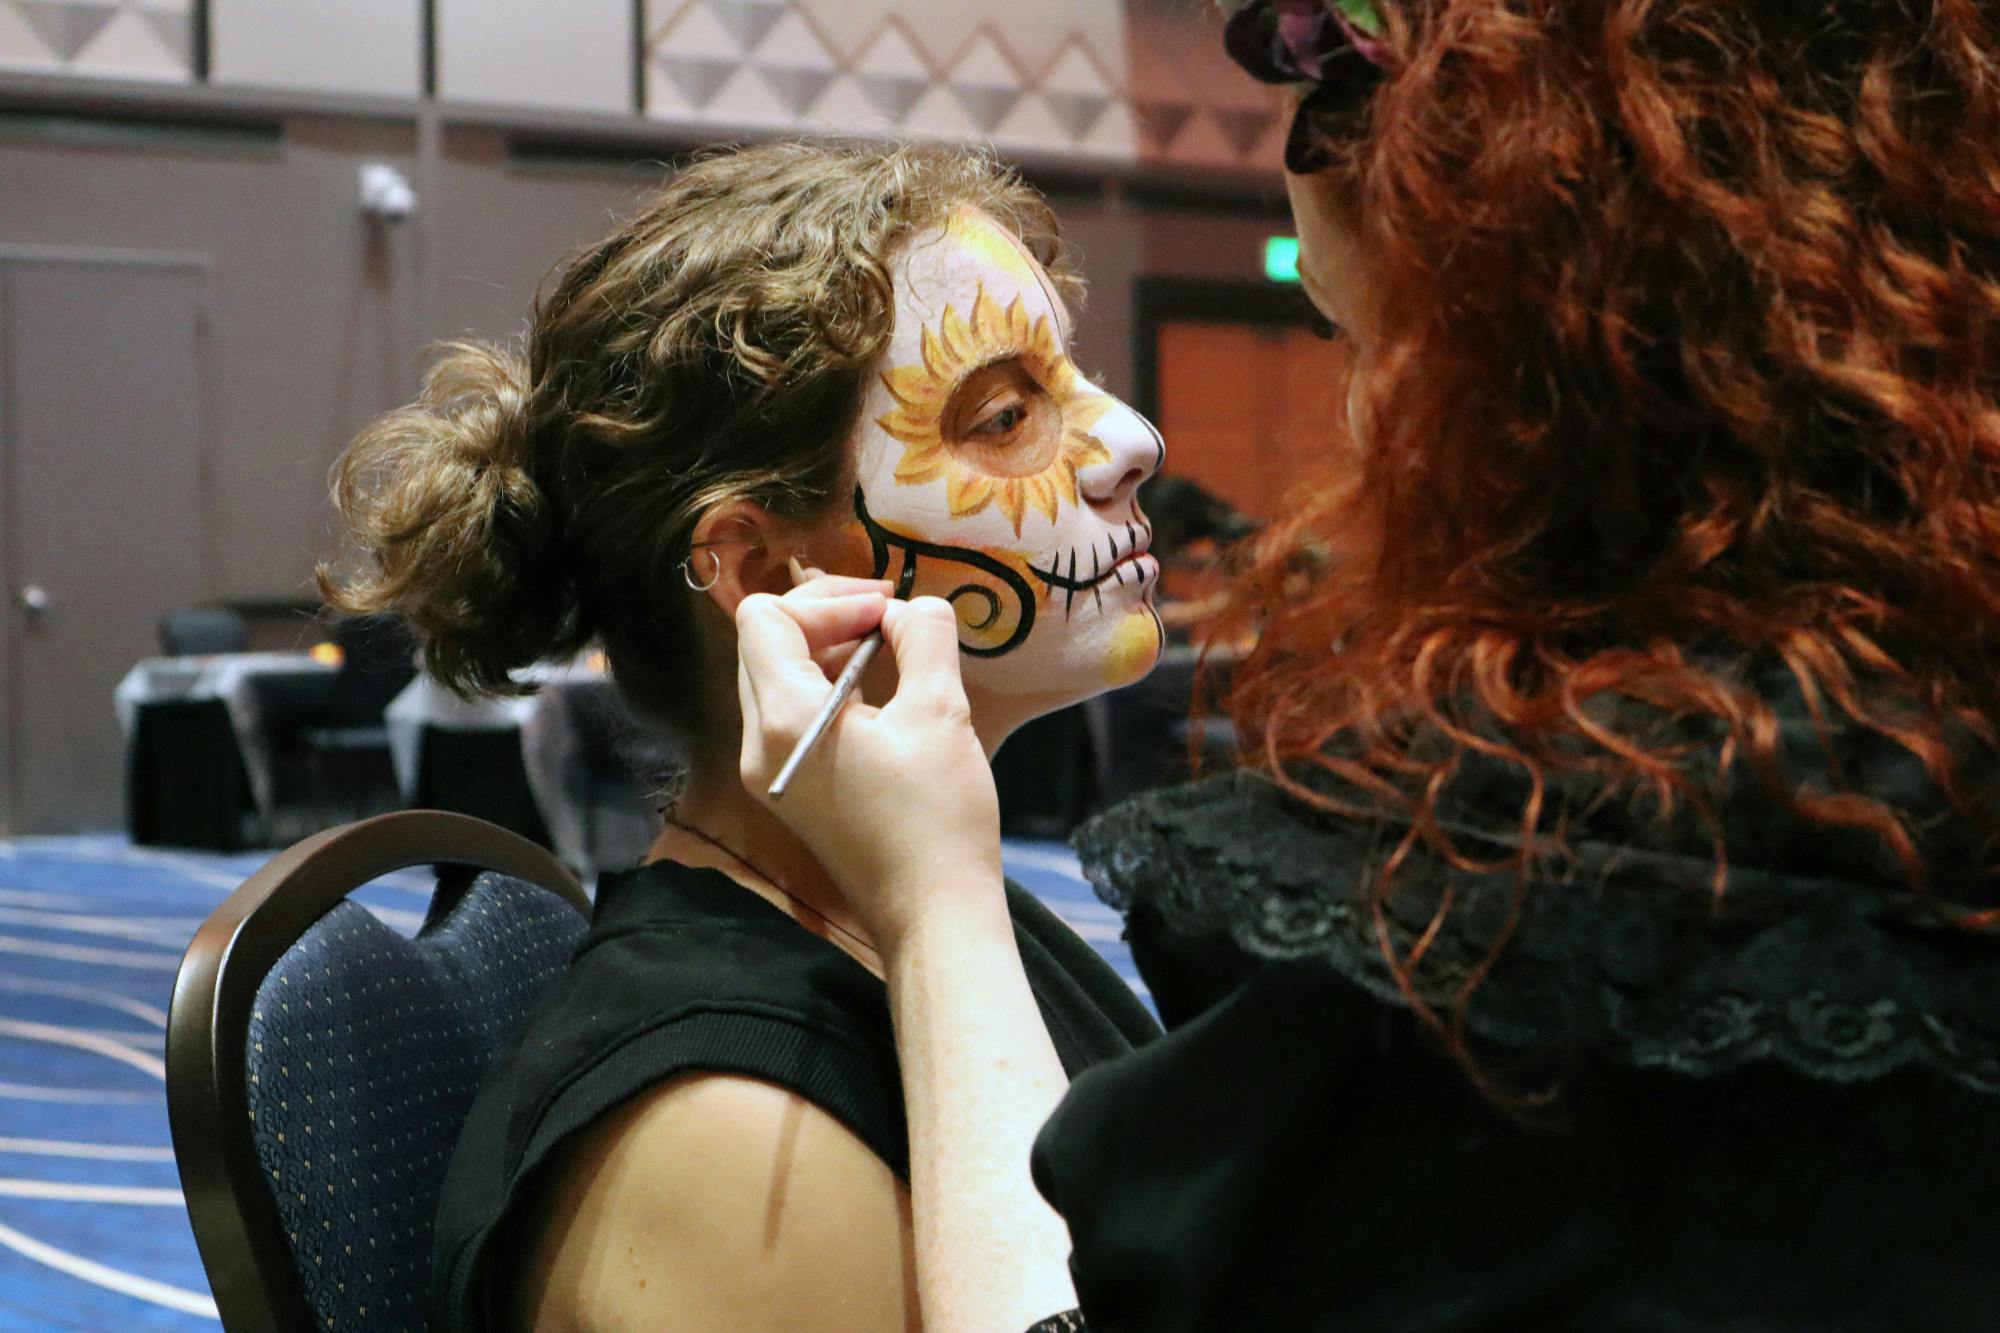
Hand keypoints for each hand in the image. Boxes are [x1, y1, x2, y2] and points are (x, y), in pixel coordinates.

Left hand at [736, 585, 1004, 949]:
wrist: (932, 914)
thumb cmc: (938, 817)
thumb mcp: (940, 714)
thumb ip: (924, 640)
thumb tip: (912, 608)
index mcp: (785, 719)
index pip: (766, 617)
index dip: (827, 599)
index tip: (886, 612)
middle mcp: (759, 743)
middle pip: (764, 642)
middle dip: (826, 617)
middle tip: (889, 620)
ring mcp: (768, 770)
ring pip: (776, 676)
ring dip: (829, 650)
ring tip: (891, 651)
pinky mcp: (789, 788)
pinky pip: (791, 713)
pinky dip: (829, 686)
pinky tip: (882, 693)